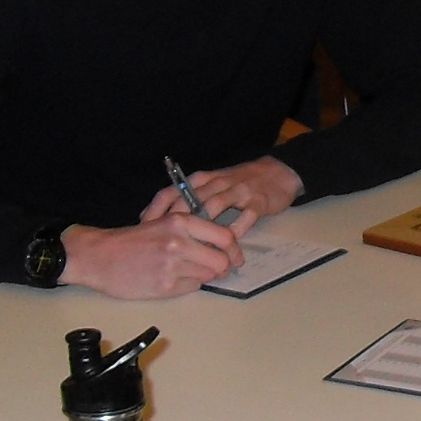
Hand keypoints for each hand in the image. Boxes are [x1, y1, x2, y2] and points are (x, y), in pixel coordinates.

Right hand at [61, 213, 241, 297]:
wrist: (100, 256)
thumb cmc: (132, 240)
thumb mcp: (162, 223)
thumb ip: (191, 231)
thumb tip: (221, 246)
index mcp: (180, 222)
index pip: (224, 237)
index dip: (234, 250)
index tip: (235, 258)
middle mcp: (179, 242)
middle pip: (221, 261)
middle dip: (223, 268)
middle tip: (217, 270)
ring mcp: (173, 266)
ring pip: (208, 276)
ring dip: (202, 276)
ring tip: (185, 271)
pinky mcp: (165, 286)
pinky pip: (192, 288)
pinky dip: (187, 286)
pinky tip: (171, 279)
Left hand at [139, 157, 303, 233]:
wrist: (277, 173)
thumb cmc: (239, 184)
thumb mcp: (212, 186)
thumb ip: (190, 201)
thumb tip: (160, 222)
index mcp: (201, 180)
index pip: (172, 191)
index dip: (156, 208)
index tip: (144, 226)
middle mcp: (216, 183)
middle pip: (190, 201)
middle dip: (174, 222)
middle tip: (164, 243)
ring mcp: (238, 191)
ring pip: (215, 206)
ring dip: (204, 227)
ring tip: (193, 247)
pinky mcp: (257, 201)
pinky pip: (245, 216)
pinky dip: (235, 229)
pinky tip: (227, 244)